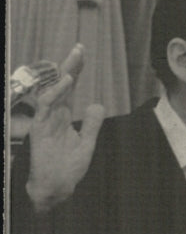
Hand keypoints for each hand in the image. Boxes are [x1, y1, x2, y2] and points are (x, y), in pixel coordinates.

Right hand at [26, 44, 104, 212]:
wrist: (57, 186)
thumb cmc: (68, 167)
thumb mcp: (87, 143)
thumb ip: (91, 124)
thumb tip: (97, 104)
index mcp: (64, 116)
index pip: (70, 89)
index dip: (75, 71)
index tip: (81, 53)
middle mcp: (53, 114)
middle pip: (60, 85)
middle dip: (69, 66)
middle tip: (79, 48)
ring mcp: (45, 119)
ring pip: (52, 91)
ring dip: (63, 76)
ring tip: (75, 61)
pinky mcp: (39, 127)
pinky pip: (46, 105)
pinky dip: (55, 93)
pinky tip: (66, 83)